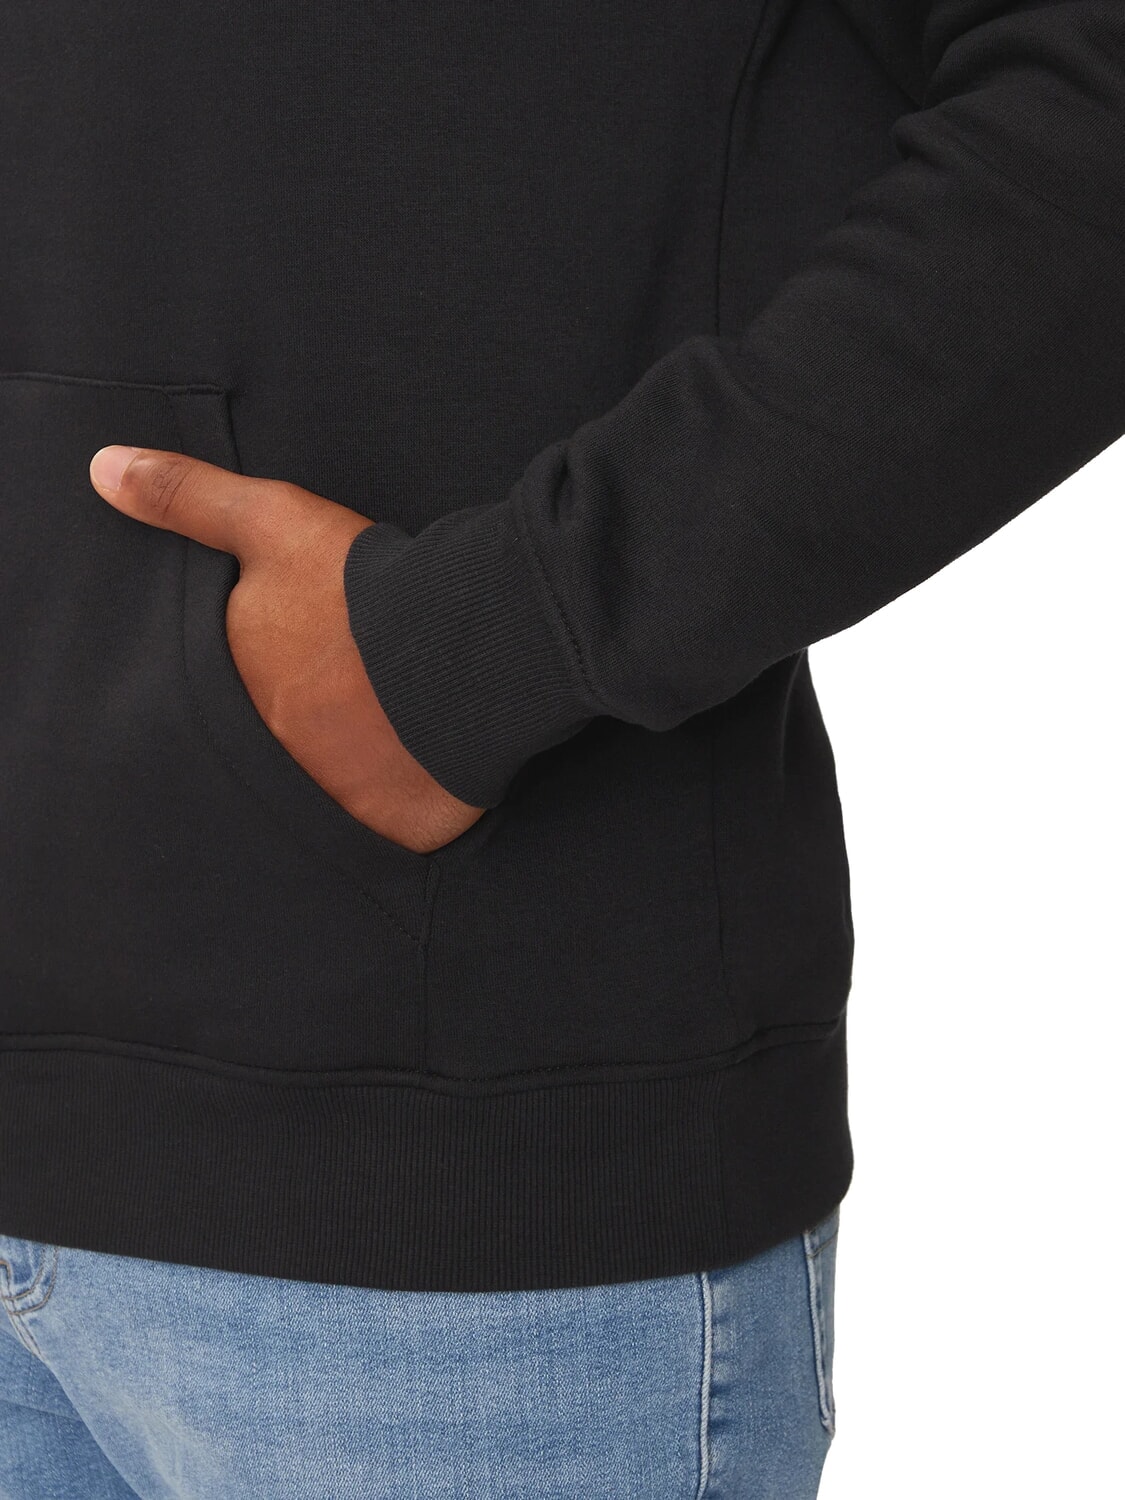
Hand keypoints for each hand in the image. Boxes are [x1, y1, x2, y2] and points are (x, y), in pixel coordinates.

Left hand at [88, 445, 485, 853]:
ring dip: (344, 768)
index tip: (294, 658)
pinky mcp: (394, 831)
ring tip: (377, 732)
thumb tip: (102, 469)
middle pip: (273, 750)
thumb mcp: (270, 523)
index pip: (219, 705)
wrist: (461, 643)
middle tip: (337, 697)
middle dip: (294, 729)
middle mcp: (271, 760)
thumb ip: (187, 499)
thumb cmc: (360, 586)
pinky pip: (388, 827)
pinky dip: (398, 805)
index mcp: (232, 695)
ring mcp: (331, 801)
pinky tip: (415, 771)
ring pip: (328, 789)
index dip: (259, 677)